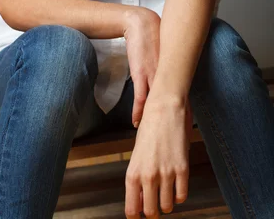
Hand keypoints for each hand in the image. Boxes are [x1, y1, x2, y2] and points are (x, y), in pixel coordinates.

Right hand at [123, 9, 194, 144]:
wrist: (141, 23)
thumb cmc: (153, 38)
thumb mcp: (166, 54)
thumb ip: (171, 67)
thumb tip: (173, 78)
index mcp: (173, 72)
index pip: (182, 97)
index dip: (186, 114)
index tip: (188, 129)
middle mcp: (166, 77)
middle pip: (173, 104)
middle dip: (176, 123)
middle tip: (178, 141)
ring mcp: (153, 76)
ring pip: (156, 104)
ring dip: (154, 121)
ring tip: (154, 137)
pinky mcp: (140, 74)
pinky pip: (140, 98)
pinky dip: (138, 111)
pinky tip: (137, 123)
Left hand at [125, 96, 189, 217]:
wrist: (164, 108)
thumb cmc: (149, 127)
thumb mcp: (137, 153)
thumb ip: (138, 177)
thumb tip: (141, 199)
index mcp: (133, 172)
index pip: (132, 209)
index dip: (135, 217)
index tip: (138, 217)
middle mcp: (148, 176)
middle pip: (151, 212)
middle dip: (152, 212)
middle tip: (154, 206)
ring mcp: (166, 173)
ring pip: (167, 206)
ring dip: (167, 204)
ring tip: (165, 194)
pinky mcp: (182, 169)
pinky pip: (182, 195)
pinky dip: (179, 195)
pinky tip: (176, 187)